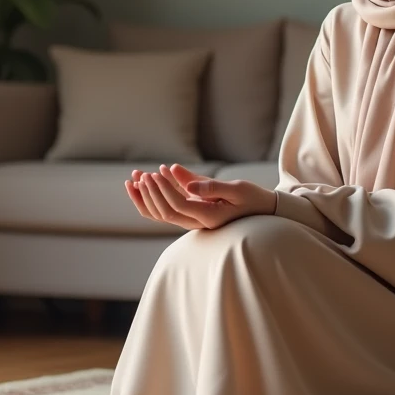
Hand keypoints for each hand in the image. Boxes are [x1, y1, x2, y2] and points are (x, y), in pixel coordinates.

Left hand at [125, 163, 276, 230]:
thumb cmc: (252, 198)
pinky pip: (166, 210)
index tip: (156, 172)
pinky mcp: (192, 214)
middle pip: (165, 212)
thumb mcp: (237, 189)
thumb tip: (187, 184)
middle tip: (140, 173)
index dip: (164, 190)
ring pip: (161, 214)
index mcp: (208, 217)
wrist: (262, 210)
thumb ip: (212, 187)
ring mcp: (194, 220)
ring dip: (145, 198)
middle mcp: (198, 222)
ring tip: (132, 178)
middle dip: (150, 192)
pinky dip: (152, 199)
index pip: (178, 206)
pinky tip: (142, 184)